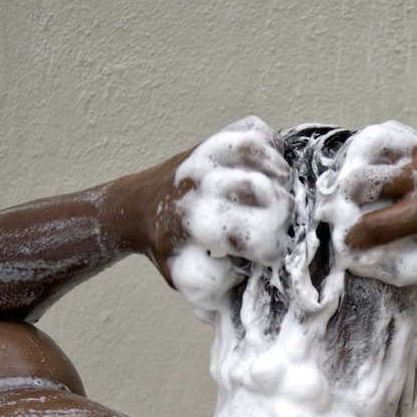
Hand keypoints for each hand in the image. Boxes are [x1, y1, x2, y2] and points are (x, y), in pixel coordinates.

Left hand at [109, 117, 293, 310]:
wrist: (135, 208)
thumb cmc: (169, 248)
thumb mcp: (185, 279)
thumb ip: (217, 287)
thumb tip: (251, 278)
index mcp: (193, 224)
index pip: (254, 236)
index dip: (271, 250)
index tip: (267, 256)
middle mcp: (198, 186)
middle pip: (265, 193)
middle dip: (280, 215)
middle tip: (275, 226)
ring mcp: (205, 157)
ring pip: (256, 152)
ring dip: (279, 174)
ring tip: (281, 190)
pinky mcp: (212, 140)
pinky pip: (252, 129)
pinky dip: (272, 144)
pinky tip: (272, 166)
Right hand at [345, 145, 416, 285]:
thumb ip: (406, 267)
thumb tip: (372, 261)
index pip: (375, 225)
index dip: (354, 236)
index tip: (346, 242)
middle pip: (369, 183)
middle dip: (349, 199)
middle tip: (339, 209)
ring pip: (382, 160)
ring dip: (364, 175)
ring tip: (350, 188)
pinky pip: (401, 148)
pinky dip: (384, 157)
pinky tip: (375, 168)